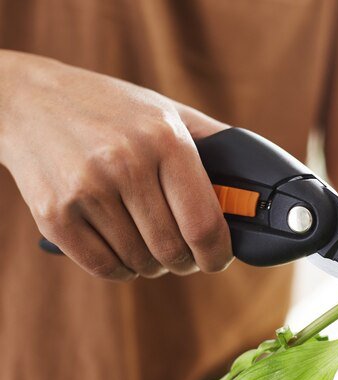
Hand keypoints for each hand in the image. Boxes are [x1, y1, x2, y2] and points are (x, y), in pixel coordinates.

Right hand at [0, 51, 232, 279]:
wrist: (27, 100)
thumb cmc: (112, 110)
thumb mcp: (167, 111)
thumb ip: (214, 142)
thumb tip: (256, 178)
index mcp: (165, 140)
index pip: (205, 225)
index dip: (218, 254)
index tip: (218, 259)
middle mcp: (127, 164)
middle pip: (173, 251)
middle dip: (185, 262)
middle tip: (183, 254)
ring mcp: (87, 190)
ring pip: (140, 263)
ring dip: (152, 266)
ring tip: (150, 246)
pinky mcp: (55, 214)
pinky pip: (104, 268)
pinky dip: (122, 269)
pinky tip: (124, 251)